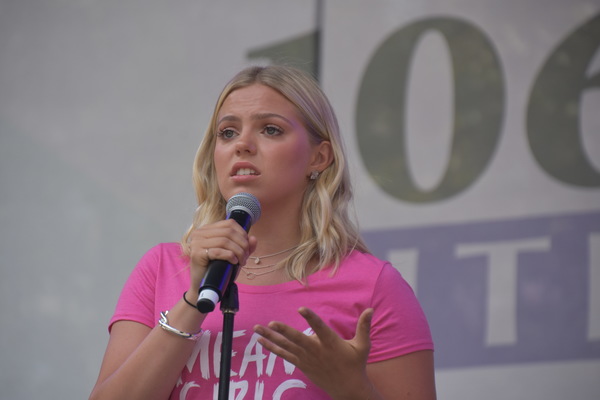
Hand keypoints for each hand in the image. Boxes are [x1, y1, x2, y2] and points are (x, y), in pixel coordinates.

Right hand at [187, 219, 256, 290]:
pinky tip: (234, 262)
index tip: (247, 246)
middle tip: (245, 257)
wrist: (203, 286)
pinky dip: (230, 256)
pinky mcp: (196, 254)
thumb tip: (253, 239)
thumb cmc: (218, 269)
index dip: (242, 233)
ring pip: (224, 241)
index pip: (230, 223)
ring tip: (241, 261)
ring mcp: (196, 243)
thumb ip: (244, 246)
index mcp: (208, 229)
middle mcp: (200, 233)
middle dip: (242, 245)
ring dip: (238, 252)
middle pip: (229, 232)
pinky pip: (218, 251)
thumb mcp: (234, 255)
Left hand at [254, 307, 376, 398]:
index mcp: (331, 343)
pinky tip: (262, 342)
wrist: (348, 389)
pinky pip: (285, 355)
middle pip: (298, 339)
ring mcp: (308, 359)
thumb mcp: (362, 345)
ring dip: (271, 338)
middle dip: (284, 331)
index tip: (301, 309)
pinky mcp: (302, 365)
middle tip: (271, 323)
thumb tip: (370, 309)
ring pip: (287, 347)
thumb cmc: (355, 364)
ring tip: (257, 329)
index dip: (311, 318)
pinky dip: (273, 348)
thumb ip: (364, 326)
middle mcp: (317, 351)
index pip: (320, 328)